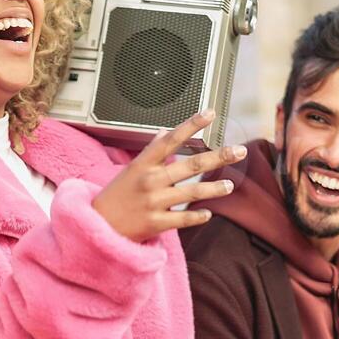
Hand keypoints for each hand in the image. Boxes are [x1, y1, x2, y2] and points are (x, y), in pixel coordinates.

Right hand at [91, 110, 242, 242]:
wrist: (99, 225)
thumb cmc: (116, 195)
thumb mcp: (130, 169)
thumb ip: (151, 152)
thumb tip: (166, 131)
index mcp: (144, 163)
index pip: (171, 139)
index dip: (192, 124)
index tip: (211, 113)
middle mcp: (150, 180)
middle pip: (191, 164)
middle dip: (219, 156)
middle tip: (239, 151)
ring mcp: (154, 202)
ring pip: (192, 192)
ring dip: (214, 188)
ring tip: (230, 185)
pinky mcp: (156, 223)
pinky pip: (183, 218)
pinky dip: (198, 216)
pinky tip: (209, 213)